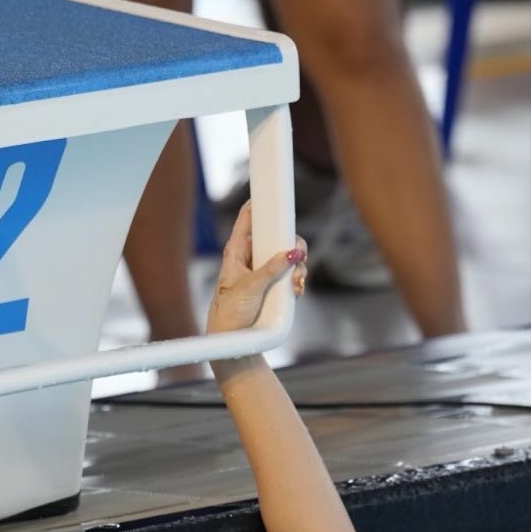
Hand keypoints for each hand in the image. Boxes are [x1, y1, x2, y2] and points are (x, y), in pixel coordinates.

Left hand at [206, 202, 305, 335]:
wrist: (234, 340)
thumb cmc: (231, 312)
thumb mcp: (251, 287)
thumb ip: (272, 269)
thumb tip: (293, 253)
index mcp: (237, 251)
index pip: (247, 218)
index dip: (259, 202)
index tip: (271, 190)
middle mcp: (251, 257)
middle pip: (276, 236)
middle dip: (291, 244)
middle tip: (299, 255)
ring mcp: (263, 271)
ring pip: (287, 256)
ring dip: (297, 266)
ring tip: (297, 282)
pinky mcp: (273, 286)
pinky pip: (290, 274)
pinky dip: (297, 280)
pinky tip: (297, 291)